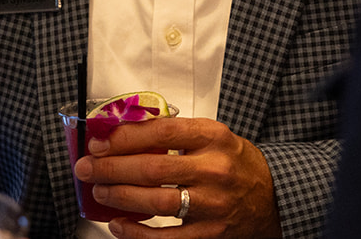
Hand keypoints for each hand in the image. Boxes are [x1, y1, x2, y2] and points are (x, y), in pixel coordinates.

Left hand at [75, 117, 280, 237]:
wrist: (273, 198)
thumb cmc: (236, 164)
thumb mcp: (214, 137)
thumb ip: (175, 134)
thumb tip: (123, 135)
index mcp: (214, 136)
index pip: (161, 133)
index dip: (124, 137)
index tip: (99, 142)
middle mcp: (214, 169)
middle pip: (152, 168)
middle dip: (111, 168)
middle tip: (87, 168)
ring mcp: (213, 204)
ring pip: (156, 202)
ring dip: (120, 197)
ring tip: (100, 192)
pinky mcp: (210, 234)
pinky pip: (165, 237)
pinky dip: (137, 233)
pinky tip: (119, 224)